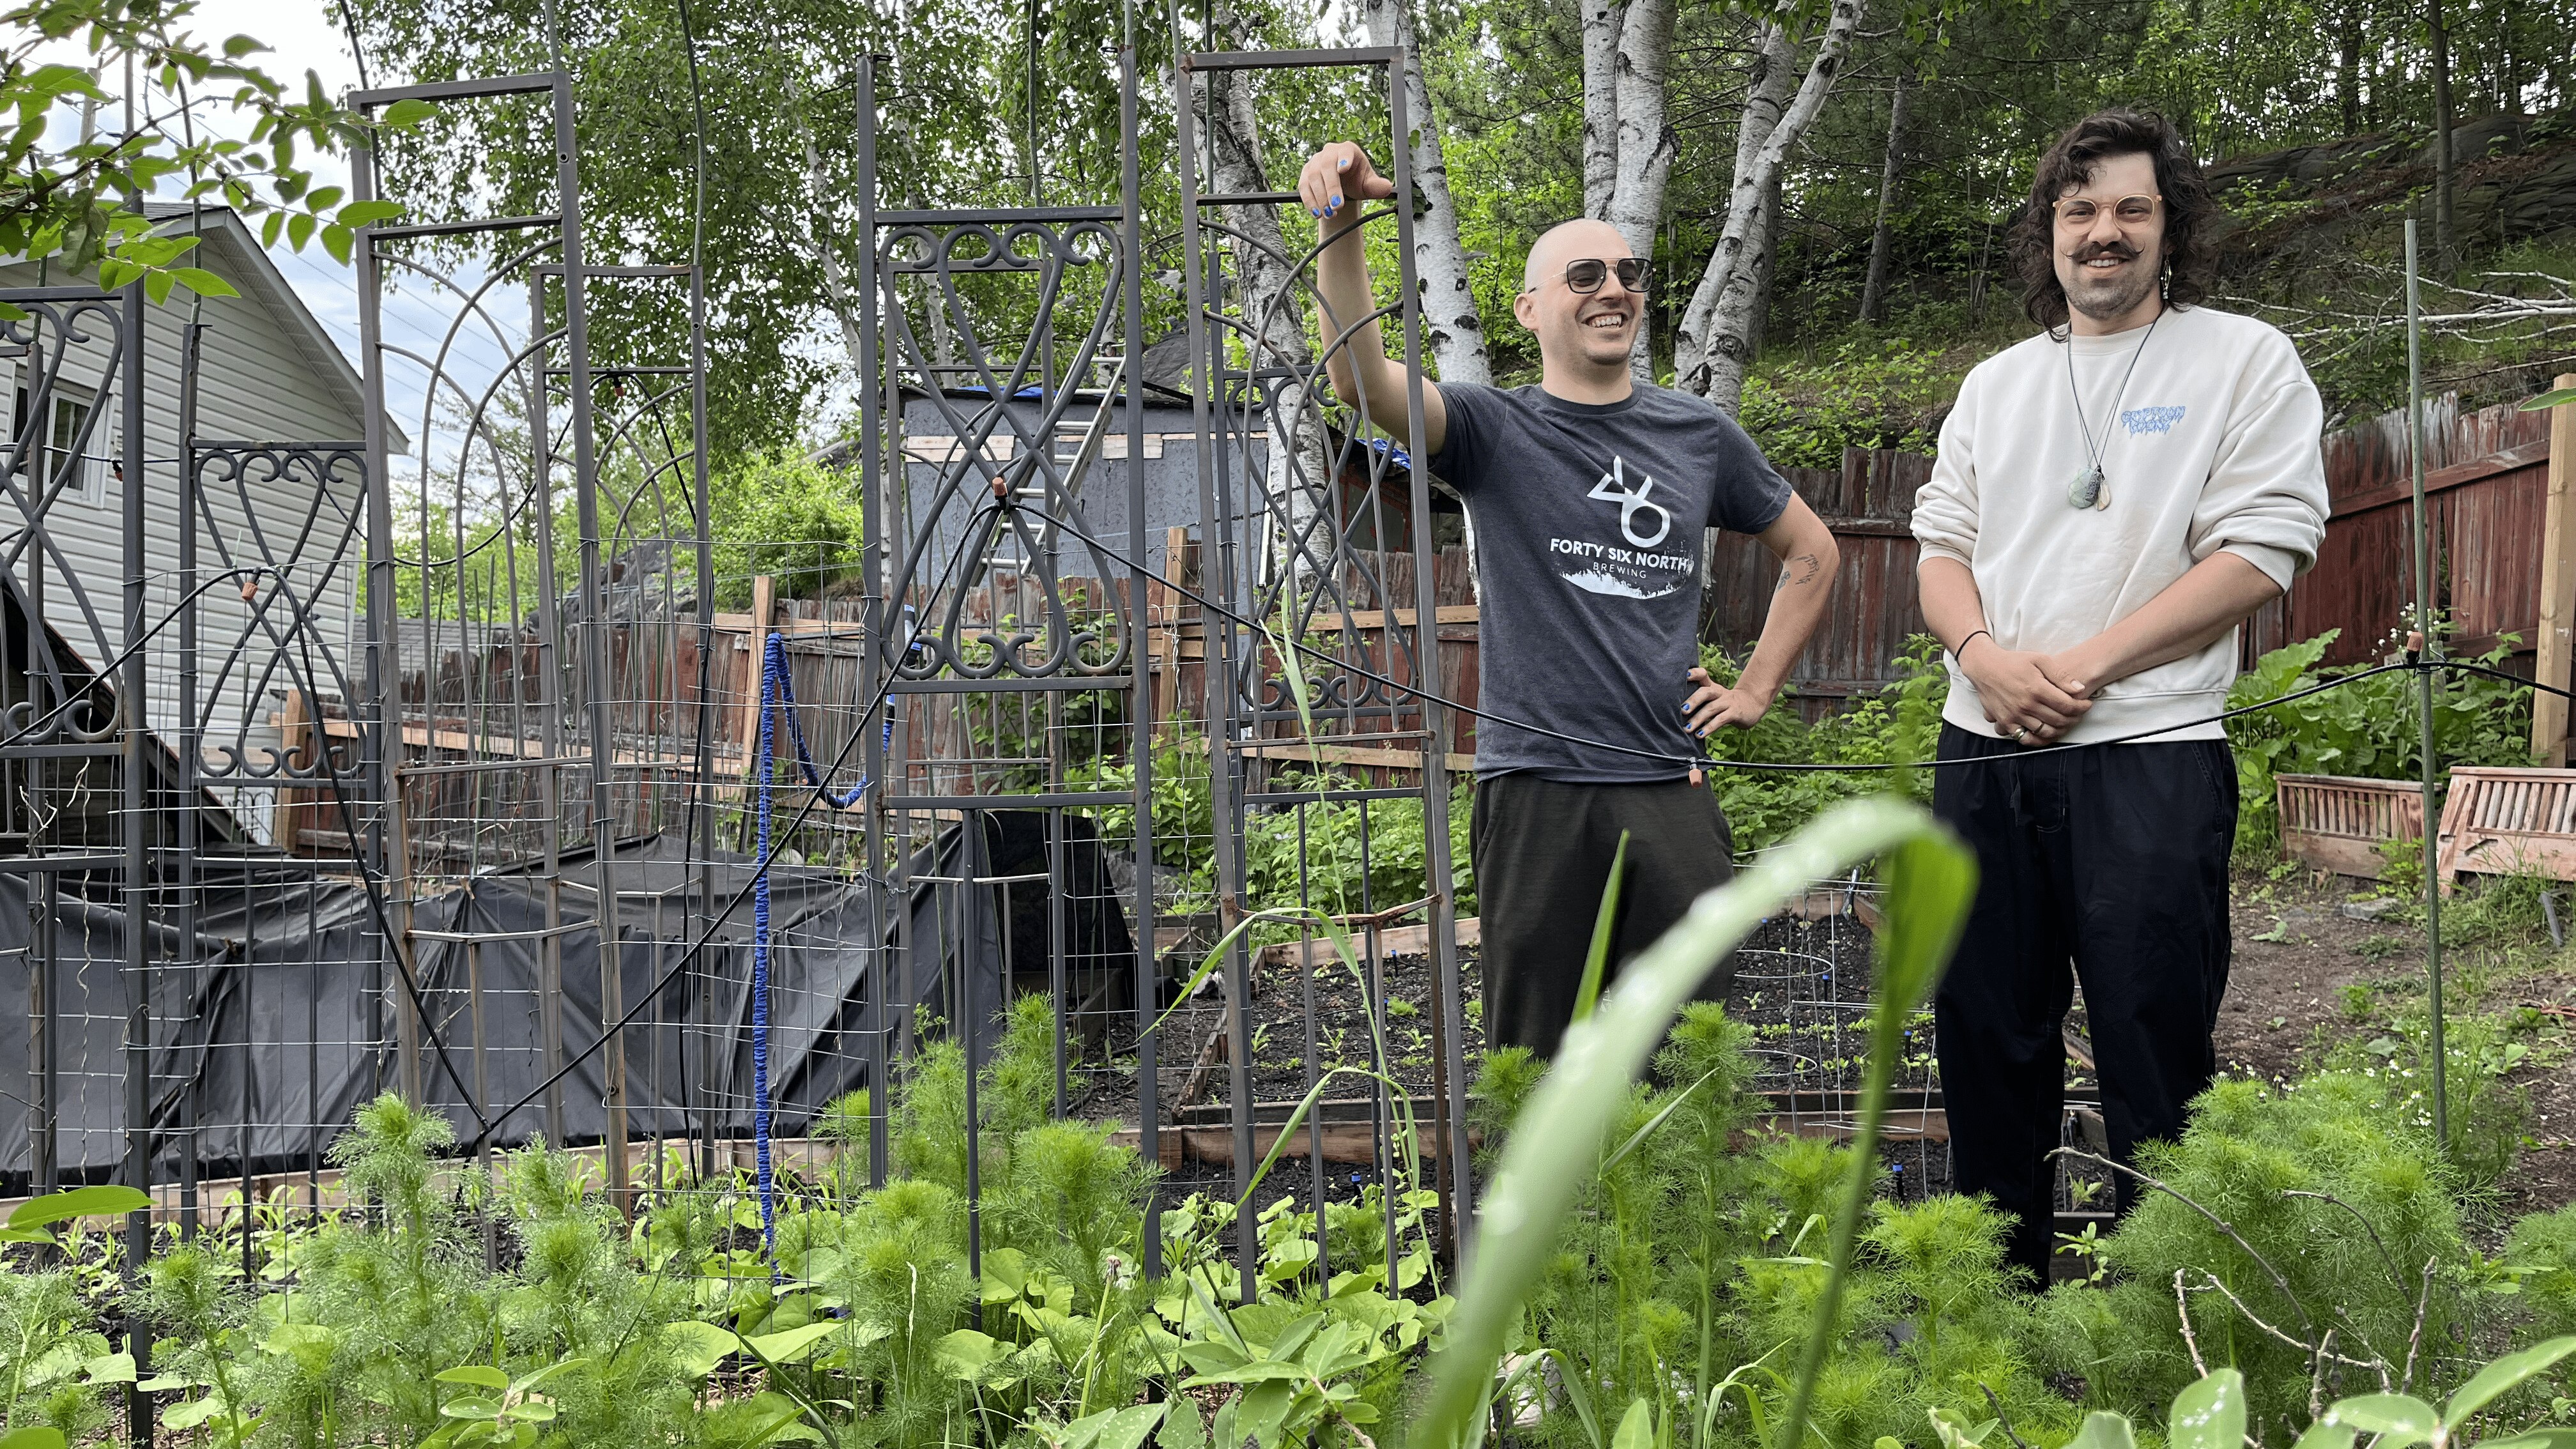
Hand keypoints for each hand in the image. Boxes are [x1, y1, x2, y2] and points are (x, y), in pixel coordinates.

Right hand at [1297, 142, 1393, 223]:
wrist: (1343, 185)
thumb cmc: (1357, 180)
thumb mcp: (1368, 183)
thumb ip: (1377, 186)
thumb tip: (1386, 187)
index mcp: (1347, 150)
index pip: (1345, 152)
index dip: (1344, 159)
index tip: (1343, 169)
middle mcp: (1329, 153)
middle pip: (1326, 166)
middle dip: (1331, 188)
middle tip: (1337, 206)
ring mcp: (1315, 163)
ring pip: (1313, 177)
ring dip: (1320, 198)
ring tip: (1329, 214)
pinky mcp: (1305, 175)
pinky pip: (1304, 187)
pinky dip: (1309, 201)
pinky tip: (1317, 213)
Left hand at [1684, 667, 1771, 736]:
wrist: (1752, 704)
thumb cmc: (1725, 702)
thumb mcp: (1714, 697)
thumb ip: (1699, 699)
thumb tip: (1676, 710)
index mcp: (1712, 687)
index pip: (1703, 675)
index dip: (1694, 673)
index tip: (1685, 675)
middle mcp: (1719, 692)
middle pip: (1706, 692)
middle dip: (1693, 700)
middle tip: (1682, 710)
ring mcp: (1728, 702)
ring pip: (1711, 708)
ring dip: (1698, 719)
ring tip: (1687, 728)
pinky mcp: (1735, 713)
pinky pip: (1720, 720)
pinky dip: (1709, 728)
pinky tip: (1699, 735)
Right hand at [1957, 636, 2090, 745]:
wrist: (1984, 667)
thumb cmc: (2013, 662)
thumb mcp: (2039, 659)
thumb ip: (2060, 675)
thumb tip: (2080, 689)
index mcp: (2037, 688)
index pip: (2067, 705)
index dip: (2082, 707)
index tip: (2087, 704)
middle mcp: (2026, 705)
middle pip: (2059, 720)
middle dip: (2074, 718)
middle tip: (2079, 713)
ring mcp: (2015, 716)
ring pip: (2046, 732)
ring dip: (2060, 730)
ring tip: (2065, 722)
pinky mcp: (2006, 722)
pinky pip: (2026, 738)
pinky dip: (2039, 740)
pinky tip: (2046, 732)